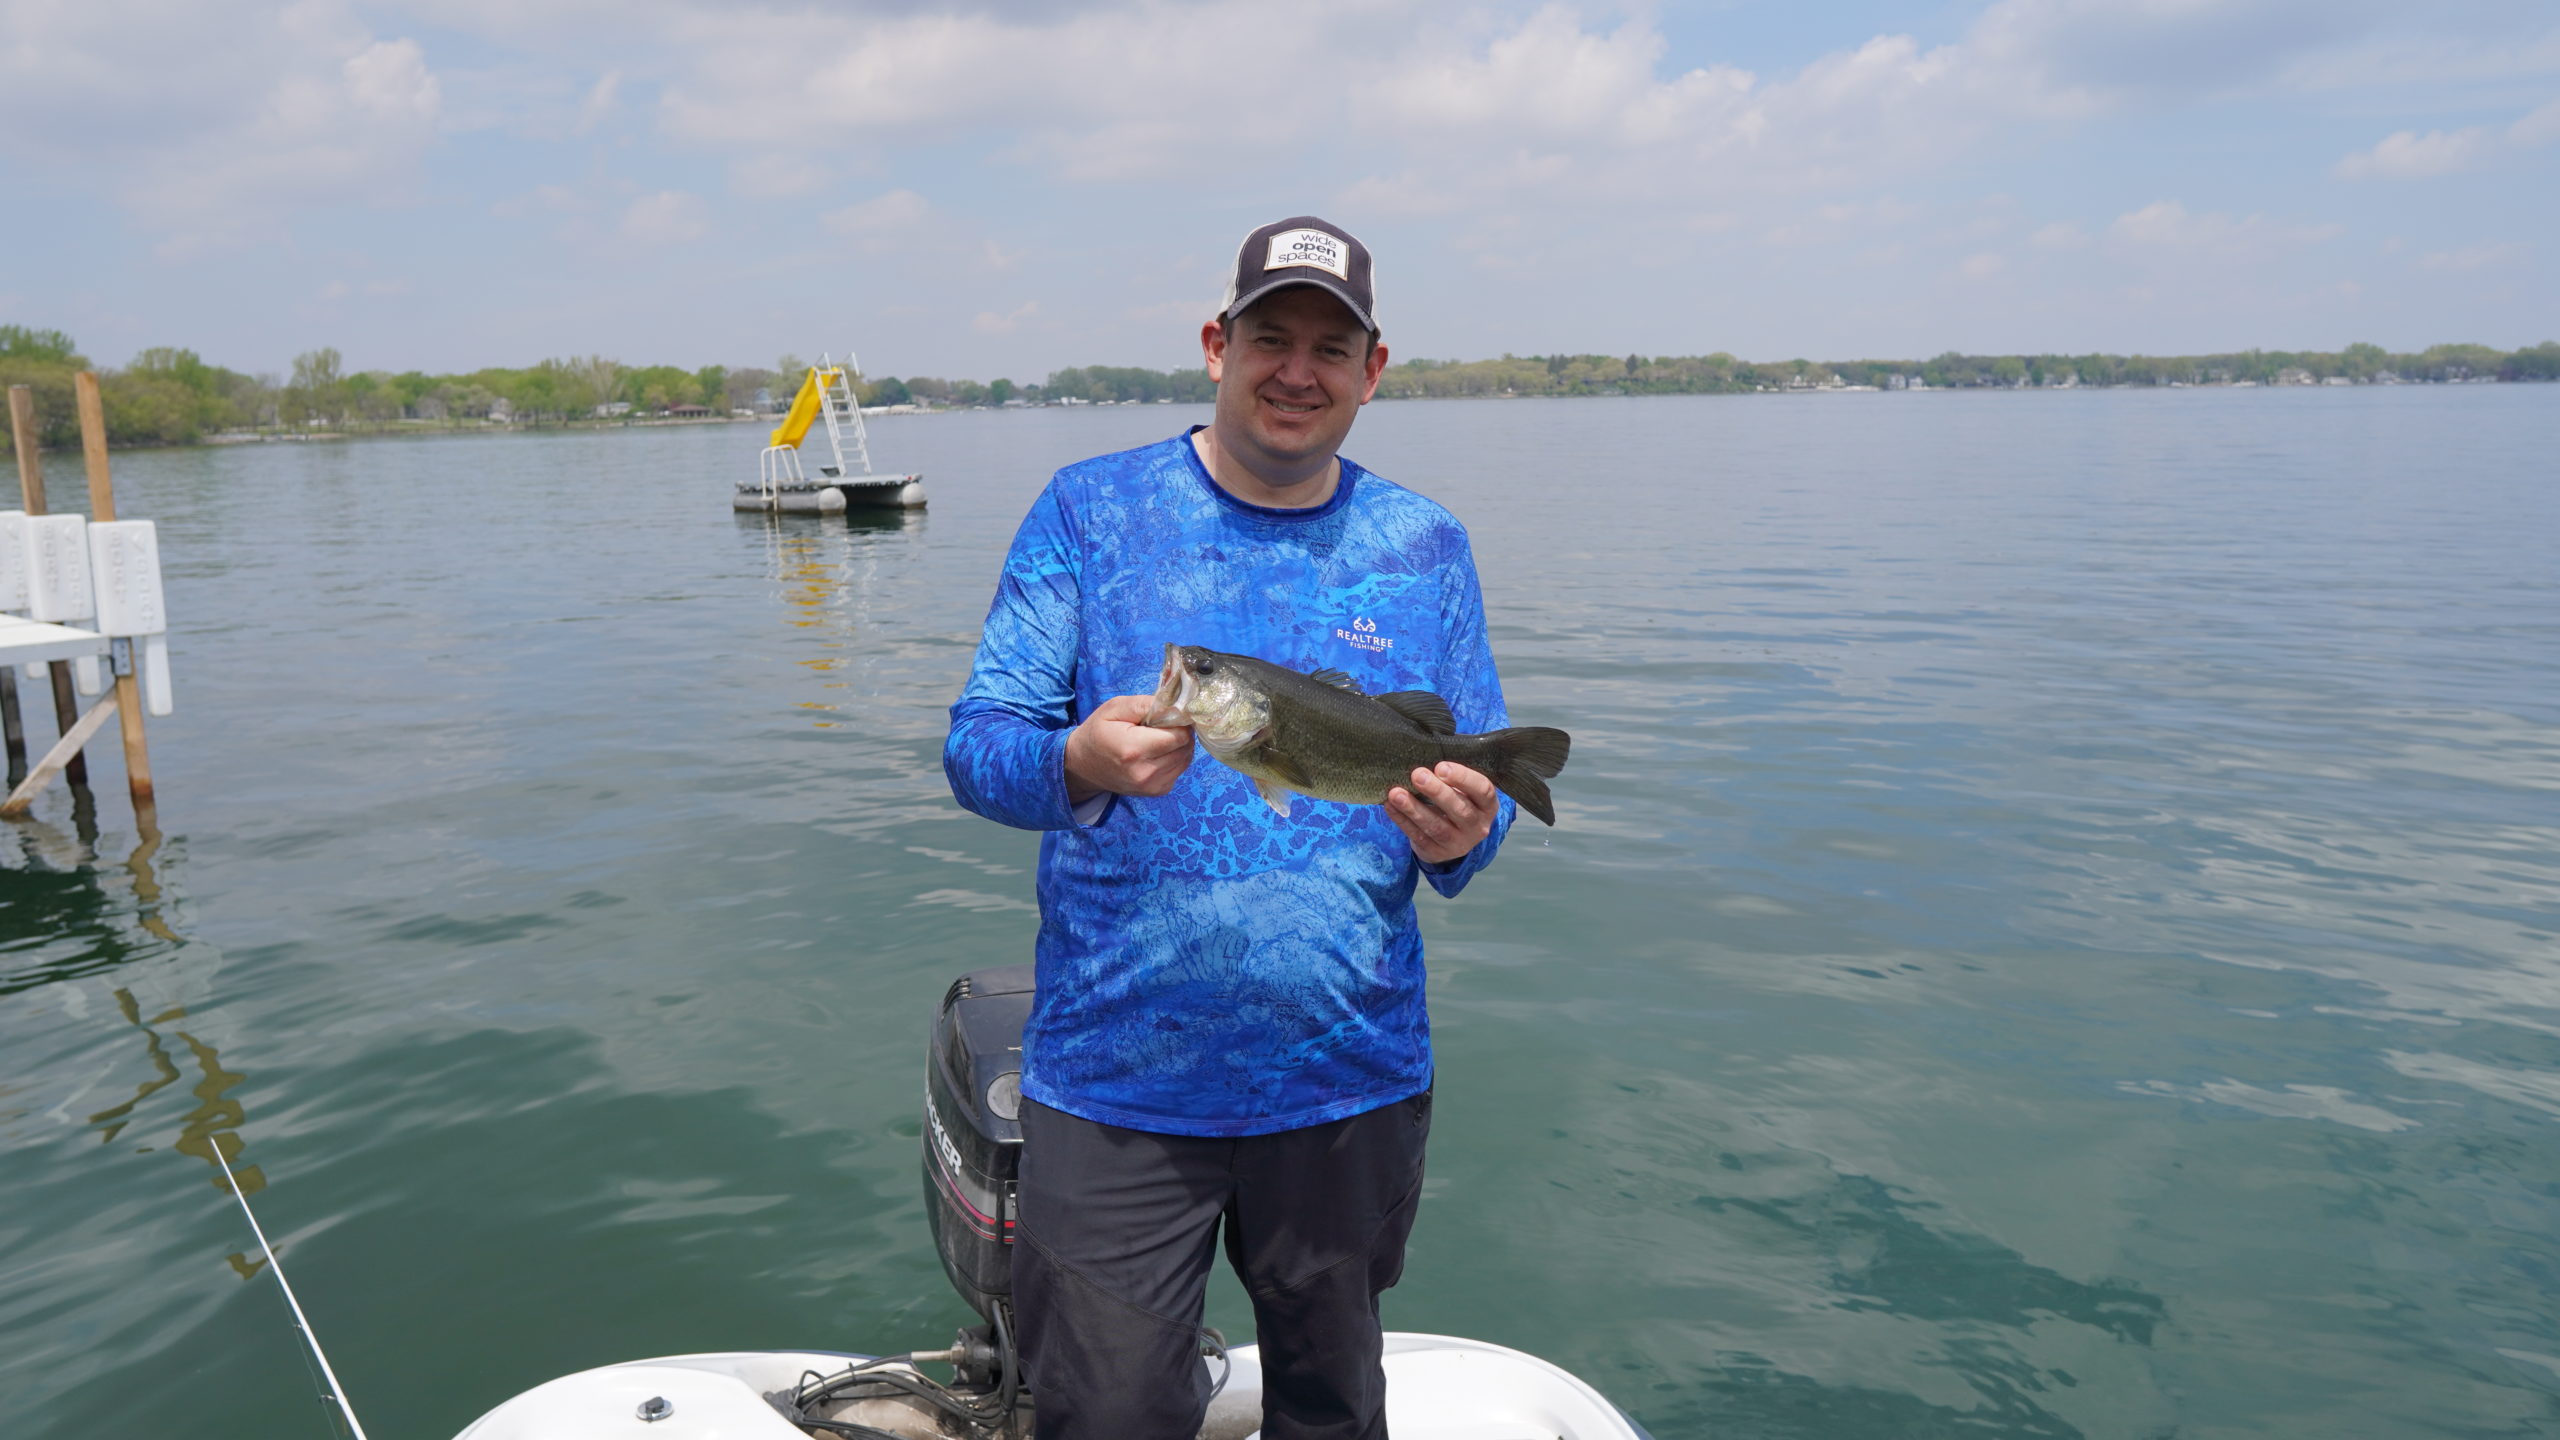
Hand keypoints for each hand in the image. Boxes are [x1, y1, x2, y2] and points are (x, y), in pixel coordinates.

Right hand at [1065, 694, 1194, 801]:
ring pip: (1186, 758)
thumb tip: (1176, 707)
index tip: (1166, 714)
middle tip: (1160, 726)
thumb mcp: (1115, 708)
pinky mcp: (1158, 792)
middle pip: (1185, 747)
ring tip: (1156, 738)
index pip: (1179, 735)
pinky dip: (1175, 757)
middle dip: (1179, 732)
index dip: (1178, 721)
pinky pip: (1180, 769)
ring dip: (1178, 745)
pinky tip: (1157, 752)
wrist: (1082, 765)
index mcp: (1134, 750)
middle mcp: (1146, 773)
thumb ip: (1146, 704)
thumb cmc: (1098, 732)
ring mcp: (1152, 786)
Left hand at [1388, 762, 1497, 866]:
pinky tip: (1391, 806)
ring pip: (1437, 827)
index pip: (1482, 790)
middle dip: (1437, 792)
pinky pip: (1419, 837)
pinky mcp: (1438, 853)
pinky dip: (1403, 821)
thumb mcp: (1464, 789)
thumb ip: (1452, 776)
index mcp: (1487, 805)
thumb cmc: (1458, 800)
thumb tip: (1424, 755)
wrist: (1455, 837)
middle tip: (1417, 775)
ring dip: (1414, 809)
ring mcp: (1459, 843)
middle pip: (1460, 810)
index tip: (1441, 767)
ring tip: (1396, 793)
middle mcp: (1478, 826)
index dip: (1463, 778)